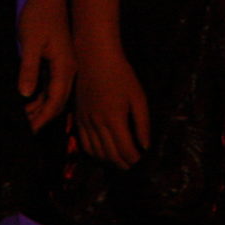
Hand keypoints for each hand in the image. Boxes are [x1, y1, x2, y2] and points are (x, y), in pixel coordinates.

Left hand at [16, 0, 74, 131]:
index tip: (28, 131)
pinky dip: (40, 96)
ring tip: (23, 119)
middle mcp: (69, 70)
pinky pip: (51, 85)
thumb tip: (26, 94)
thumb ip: (29, 68)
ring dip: (40, 108)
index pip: (55, 101)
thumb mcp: (30, 42)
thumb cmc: (38, 16)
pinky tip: (27, 102)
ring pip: (54, 95)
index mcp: (65, 67)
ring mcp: (65, 66)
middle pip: (57, 102)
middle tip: (23, 130)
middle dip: (41, 117)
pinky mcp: (59, 62)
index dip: (41, 118)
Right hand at [73, 40, 150, 168]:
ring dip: (109, 161)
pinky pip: (84, 143)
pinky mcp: (78, 118)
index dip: (135, 160)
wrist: (94, 57)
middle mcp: (97, 123)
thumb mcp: (138, 96)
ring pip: (96, 152)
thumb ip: (143, 123)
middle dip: (124, 164)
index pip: (125, 150)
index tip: (142, 161)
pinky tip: (103, 154)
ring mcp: (85, 121)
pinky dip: (94, 153)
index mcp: (114, 119)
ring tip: (121, 162)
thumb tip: (145, 146)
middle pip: (111, 155)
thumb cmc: (120, 74)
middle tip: (134, 166)